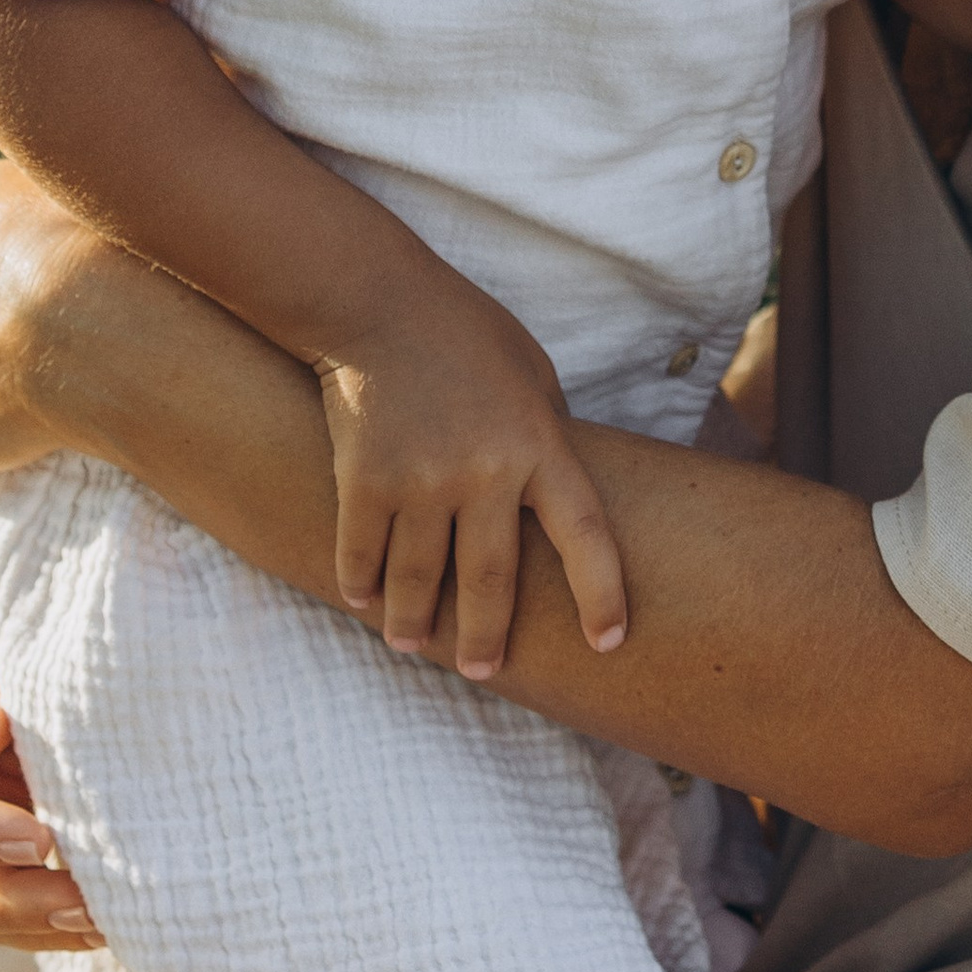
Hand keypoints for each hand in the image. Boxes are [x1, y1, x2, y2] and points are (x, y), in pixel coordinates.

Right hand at [320, 299, 628, 675]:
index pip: (586, 536)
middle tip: (486, 671)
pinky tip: (367, 604)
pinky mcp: (363, 481)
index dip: (602, 594)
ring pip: (420, 581)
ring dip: (416, 623)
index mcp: (541, 445)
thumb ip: (548, 436)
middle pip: (492, 580)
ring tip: (414, 644)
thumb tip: (550, 495)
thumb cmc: (465, 333)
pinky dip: (364, 587)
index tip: (608, 642)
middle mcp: (485, 472)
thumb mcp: (533, 374)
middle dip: (488, 637)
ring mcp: (421, 480)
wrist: (377, 301)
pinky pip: (364, 555)